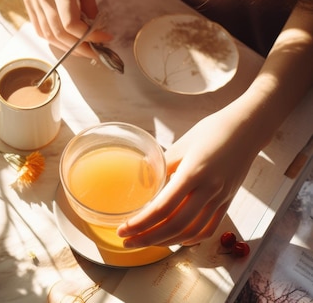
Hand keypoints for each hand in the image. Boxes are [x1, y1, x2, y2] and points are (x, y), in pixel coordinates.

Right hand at [23, 0, 111, 57]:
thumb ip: (89, 3)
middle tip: (95, 52)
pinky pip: (39, 28)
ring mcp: (32, 0)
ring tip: (82, 49)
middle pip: (59, 33)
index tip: (103, 38)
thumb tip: (94, 26)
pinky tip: (65, 40)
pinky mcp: (27, 2)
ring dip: (66, 46)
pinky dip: (52, 38)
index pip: (71, 23)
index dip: (89, 36)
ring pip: (48, 35)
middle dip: (79, 47)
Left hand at [116, 109, 262, 247]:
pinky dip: (190, 238)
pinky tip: (175, 239)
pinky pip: (209, 228)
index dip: (141, 223)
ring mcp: (220, 198)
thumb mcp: (181, 144)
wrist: (247, 128)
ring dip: (166, 241)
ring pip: (191, 231)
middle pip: (174, 225)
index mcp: (193, 173)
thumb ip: (162, 165)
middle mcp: (208, 190)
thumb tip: (141, 180)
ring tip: (145, 241)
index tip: (123, 229)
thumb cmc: (212, 131)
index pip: (162, 208)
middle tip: (127, 241)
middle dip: (147, 237)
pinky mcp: (228, 202)